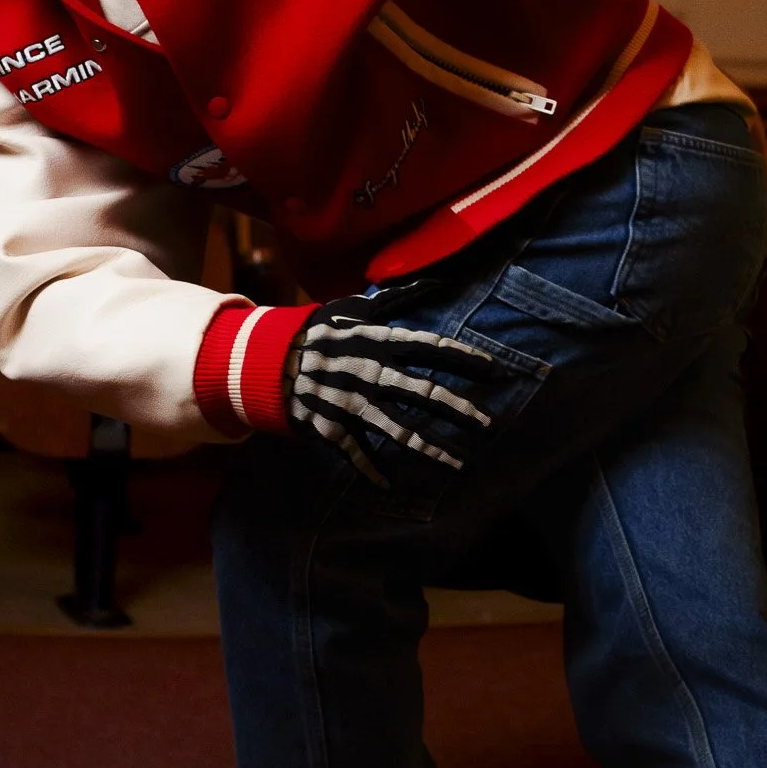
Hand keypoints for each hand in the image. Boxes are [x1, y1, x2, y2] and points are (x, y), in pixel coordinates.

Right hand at [285, 302, 496, 486]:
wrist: (268, 359)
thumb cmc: (320, 331)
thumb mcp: (357, 308)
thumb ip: (398, 298)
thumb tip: (437, 281)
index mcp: (381, 343)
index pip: (434, 349)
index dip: (467, 360)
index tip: (498, 372)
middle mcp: (372, 374)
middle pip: (426, 395)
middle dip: (461, 412)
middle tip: (490, 426)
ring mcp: (353, 404)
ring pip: (400, 431)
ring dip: (433, 450)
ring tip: (461, 465)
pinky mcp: (332, 428)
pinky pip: (357, 455)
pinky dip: (372, 472)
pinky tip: (391, 486)